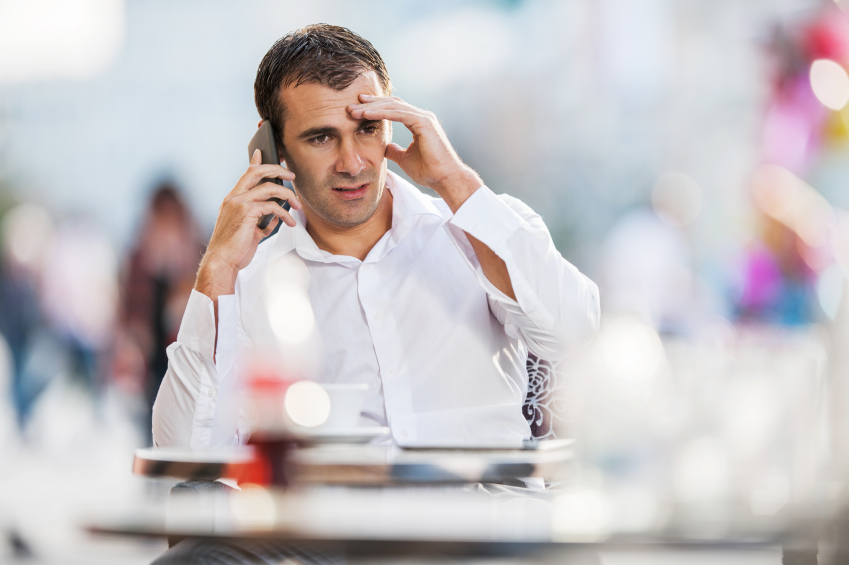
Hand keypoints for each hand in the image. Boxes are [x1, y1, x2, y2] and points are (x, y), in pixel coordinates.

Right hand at [195, 149, 299, 299]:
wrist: (222, 262)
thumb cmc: (235, 249)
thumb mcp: (249, 230)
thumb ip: (260, 219)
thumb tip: (276, 217)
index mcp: (232, 199)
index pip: (245, 174)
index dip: (256, 162)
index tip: (262, 152)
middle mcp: (234, 197)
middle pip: (256, 171)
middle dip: (277, 169)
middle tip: (291, 175)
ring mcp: (238, 203)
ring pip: (269, 188)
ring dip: (288, 195)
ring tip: (298, 206)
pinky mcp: (246, 212)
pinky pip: (272, 206)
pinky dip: (284, 214)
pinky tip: (290, 224)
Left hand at [348, 95, 482, 211]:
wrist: (445, 179)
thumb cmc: (429, 172)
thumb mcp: (405, 159)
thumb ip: (394, 151)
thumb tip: (383, 148)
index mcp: (418, 122)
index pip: (393, 109)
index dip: (375, 108)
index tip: (358, 110)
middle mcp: (421, 116)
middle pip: (391, 104)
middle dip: (370, 104)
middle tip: (351, 106)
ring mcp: (424, 118)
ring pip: (393, 106)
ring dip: (372, 107)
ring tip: (354, 110)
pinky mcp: (424, 122)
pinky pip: (398, 113)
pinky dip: (381, 113)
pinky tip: (366, 114)